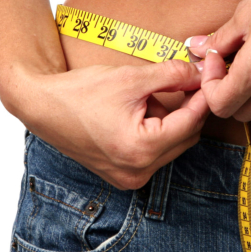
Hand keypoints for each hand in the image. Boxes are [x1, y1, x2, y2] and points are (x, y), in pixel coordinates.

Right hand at [5, 60, 210, 189]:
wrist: (42, 107)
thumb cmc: (79, 92)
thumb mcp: (131, 78)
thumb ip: (172, 75)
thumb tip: (200, 73)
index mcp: (141, 149)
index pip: (191, 122)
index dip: (203, 95)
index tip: (208, 75)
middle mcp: (137, 172)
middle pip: (186, 137)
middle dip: (187, 108)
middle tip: (182, 79)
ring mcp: (130, 178)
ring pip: (172, 145)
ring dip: (170, 121)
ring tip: (148, 97)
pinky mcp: (123, 176)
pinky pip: (155, 153)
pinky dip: (156, 132)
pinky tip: (139, 113)